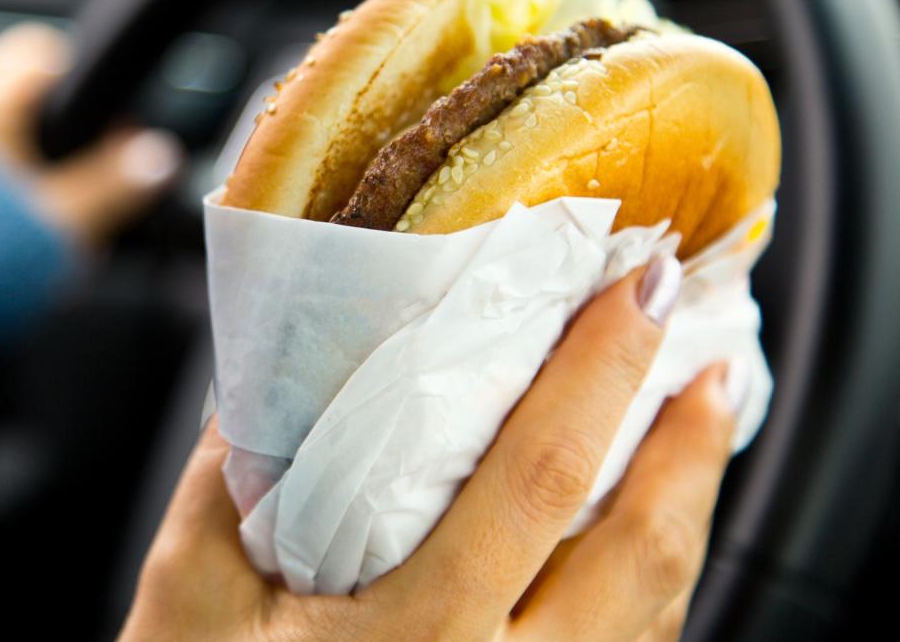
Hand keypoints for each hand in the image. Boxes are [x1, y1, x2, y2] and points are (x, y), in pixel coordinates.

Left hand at [0, 23, 181, 245]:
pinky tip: (2, 226)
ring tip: (42, 210)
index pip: (45, 54)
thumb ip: (118, 184)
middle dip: (57, 133)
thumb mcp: (65, 223)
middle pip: (17, 92)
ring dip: (22, 158)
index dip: (88, 90)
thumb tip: (160, 157)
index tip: (108, 138)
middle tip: (81, 183)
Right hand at [120, 259, 739, 640]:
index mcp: (416, 638)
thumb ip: (225, 475)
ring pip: (654, 613)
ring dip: (687, 511)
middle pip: (641, 555)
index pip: (538, 478)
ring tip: (698, 430)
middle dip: (691, 447)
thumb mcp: (189, 593)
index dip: (600, 372)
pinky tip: (644, 535)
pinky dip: (653, 580)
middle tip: (710, 359)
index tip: (638, 292)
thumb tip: (274, 366)